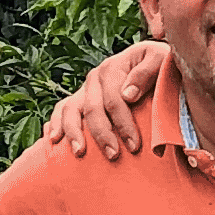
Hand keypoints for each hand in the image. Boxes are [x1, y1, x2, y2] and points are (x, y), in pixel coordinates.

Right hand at [45, 41, 171, 159]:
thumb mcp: (160, 60)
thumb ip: (147, 72)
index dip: (123, 123)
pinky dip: (55, 124)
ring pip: (70, 109)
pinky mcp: (80, 99)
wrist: (154, 62)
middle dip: (102, 134)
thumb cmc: (161, 65)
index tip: (134, 146)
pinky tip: (53, 141)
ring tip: (80, 152)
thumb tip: (128, 95)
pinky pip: (62, 110)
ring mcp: (86, 89)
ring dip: (73, 132)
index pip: (114, 99)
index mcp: (113, 67)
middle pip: (92, 108)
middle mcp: (96, 78)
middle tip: (114, 155)